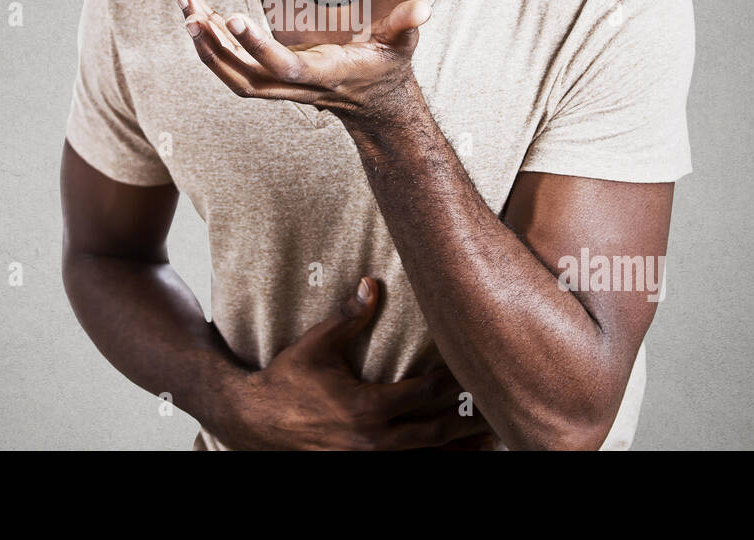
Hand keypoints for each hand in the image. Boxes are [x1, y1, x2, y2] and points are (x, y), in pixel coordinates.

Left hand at [174, 0, 428, 116]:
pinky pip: (232, 66)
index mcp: (323, 75)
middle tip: (189, 8)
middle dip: (214, 44)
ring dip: (204, 42)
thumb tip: (424, 8)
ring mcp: (278, 86)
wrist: (373, 106)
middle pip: (244, 75)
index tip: (233, 17)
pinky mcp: (269, 80)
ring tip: (184, 3)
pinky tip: (196, 13)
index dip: (257, 46)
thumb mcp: (401, 46)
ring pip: (231, 73)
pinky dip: (211, 42)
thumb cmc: (386, 69)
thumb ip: (407, 26)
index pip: (284, 67)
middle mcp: (294, 86)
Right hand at [209, 277, 497, 449]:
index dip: (454, 379)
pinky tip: (452, 456)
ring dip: (457, 449)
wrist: (254, 421)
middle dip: (467, 419)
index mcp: (367, 408)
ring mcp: (368, 461)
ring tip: (490, 440)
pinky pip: (407, 470)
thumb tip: (372, 283)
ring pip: (426, 459)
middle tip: (499, 407)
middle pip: (435, 431)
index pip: (425, 392)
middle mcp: (373, 441)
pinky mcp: (361, 468)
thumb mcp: (317, 344)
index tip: (477, 366)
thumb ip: (349, 317)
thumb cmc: (286, 380)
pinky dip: (434, 463)